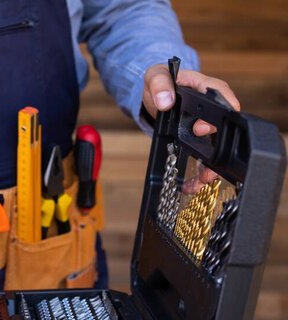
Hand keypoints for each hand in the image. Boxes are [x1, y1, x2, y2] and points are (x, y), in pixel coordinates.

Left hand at [142, 64, 240, 192]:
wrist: (156, 95)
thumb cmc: (160, 82)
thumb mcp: (155, 77)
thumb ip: (159, 84)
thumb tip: (165, 101)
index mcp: (205, 87)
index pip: (221, 95)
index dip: (218, 112)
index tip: (203, 127)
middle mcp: (211, 107)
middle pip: (223, 127)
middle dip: (219, 147)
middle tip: (206, 159)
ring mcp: (207, 124)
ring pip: (217, 146)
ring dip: (212, 165)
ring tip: (203, 179)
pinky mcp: (199, 138)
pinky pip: (205, 155)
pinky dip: (200, 170)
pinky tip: (193, 183)